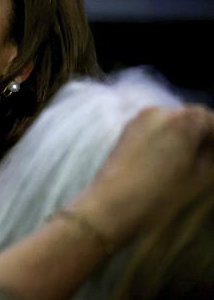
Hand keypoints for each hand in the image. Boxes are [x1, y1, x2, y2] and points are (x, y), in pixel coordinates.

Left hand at [72, 104, 213, 244]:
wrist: (111, 205)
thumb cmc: (160, 193)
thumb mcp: (199, 176)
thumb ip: (212, 155)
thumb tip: (211, 148)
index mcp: (185, 119)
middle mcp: (161, 110)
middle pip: (193, 118)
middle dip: (205, 135)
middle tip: (209, 158)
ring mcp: (140, 118)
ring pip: (173, 122)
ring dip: (185, 135)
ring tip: (191, 160)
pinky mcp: (127, 129)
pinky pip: (155, 127)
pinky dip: (167, 137)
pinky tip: (170, 158)